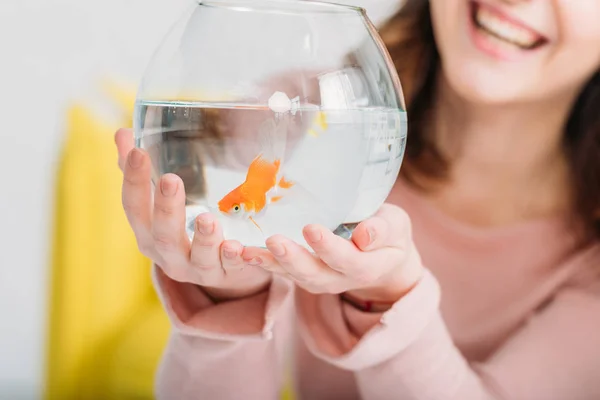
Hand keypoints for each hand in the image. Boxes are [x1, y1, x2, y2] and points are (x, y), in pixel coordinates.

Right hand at [114, 128, 271, 300]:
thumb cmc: (181, 229)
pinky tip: (237, 247)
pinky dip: (233, 259)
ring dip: (203, 239)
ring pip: (199, 258)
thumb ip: (142, 172)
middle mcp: (168, 255)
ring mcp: (198, 269)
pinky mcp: (226, 275)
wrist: (216, 270)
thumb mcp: (159, 203)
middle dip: (166, 208)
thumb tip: (123, 132)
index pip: (133, 207)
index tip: (138, 151)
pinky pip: (231, 269)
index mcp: (147, 234)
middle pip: (163, 236)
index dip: (133, 181)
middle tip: (171, 179)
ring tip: (208, 219)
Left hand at [241, 204, 423, 303]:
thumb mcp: (397, 227)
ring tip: (246, 250)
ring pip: (292, 276)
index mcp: (366, 266)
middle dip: (292, 259)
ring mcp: (318, 279)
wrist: (381, 257)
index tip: (310, 227)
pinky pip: (280, 271)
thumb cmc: (389, 234)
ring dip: (269, 264)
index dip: (328, 247)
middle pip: (314, 274)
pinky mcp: (301, 274)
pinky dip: (261, 262)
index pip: (347, 260)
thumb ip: (384, 230)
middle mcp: (339, 278)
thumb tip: (366, 235)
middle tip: (273, 241)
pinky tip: (240, 250)